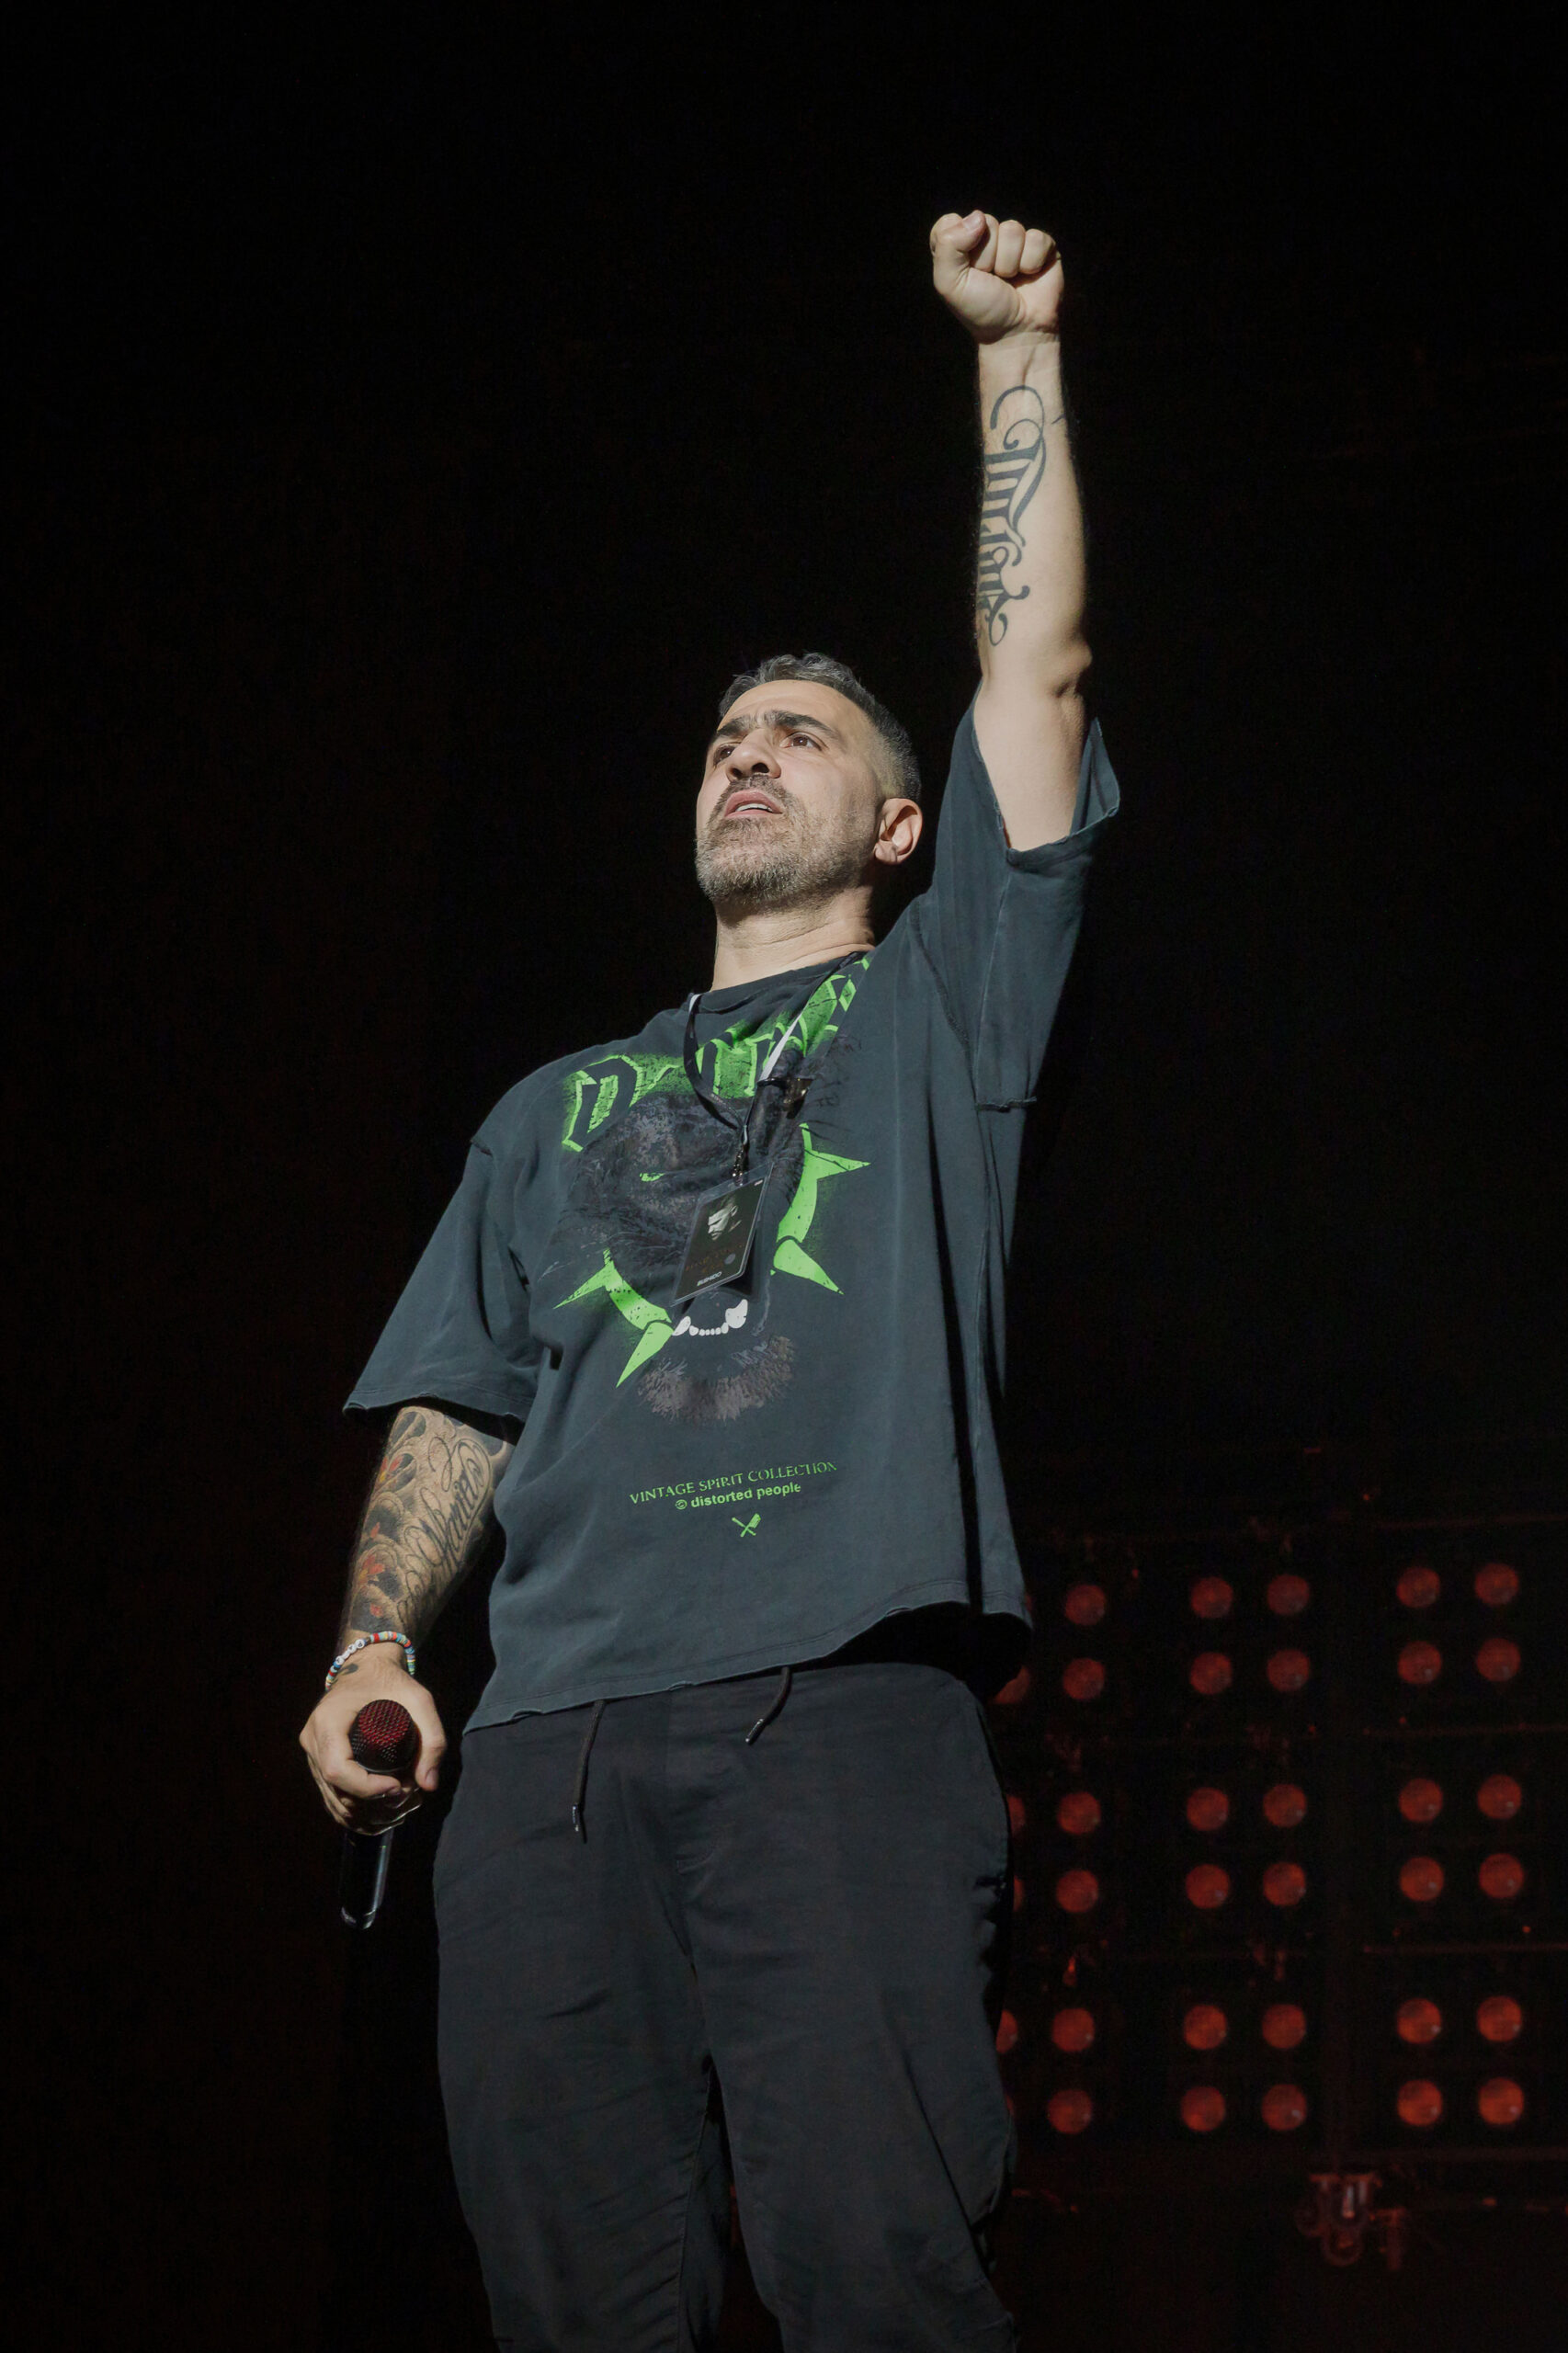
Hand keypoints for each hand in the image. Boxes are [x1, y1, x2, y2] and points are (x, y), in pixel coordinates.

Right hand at [299, 1649, 447, 1831]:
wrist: (366, 1668)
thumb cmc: (390, 1681)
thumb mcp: (418, 1699)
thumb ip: (432, 1738)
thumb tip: (429, 1784)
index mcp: (327, 1722)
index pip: (337, 1769)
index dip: (367, 1788)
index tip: (398, 1786)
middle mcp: (312, 1741)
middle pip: (336, 1792)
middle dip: (373, 1805)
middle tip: (407, 1796)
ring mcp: (312, 1755)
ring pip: (333, 1802)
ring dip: (366, 1816)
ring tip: (401, 1806)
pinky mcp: (319, 1763)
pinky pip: (333, 1799)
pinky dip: (356, 1814)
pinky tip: (383, 1816)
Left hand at [930, 211, 1063, 344]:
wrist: (1016, 333)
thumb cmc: (981, 311)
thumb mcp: (949, 283)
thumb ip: (948, 246)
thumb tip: (978, 217)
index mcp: (958, 246)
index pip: (949, 222)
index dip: (956, 244)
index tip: (964, 271)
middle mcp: (985, 239)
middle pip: (984, 222)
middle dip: (986, 256)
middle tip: (991, 280)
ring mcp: (1014, 241)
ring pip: (1011, 229)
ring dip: (1009, 263)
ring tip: (1009, 280)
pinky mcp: (1041, 245)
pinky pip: (1036, 238)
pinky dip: (1031, 263)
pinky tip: (1029, 276)